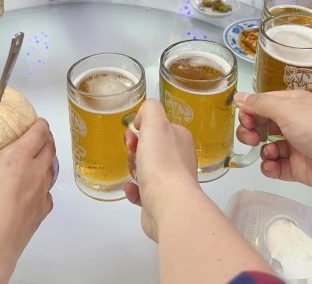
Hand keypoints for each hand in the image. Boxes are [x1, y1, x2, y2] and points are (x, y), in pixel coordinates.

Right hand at [0, 118, 54, 245]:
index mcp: (17, 159)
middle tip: (38, 138)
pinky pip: (47, 197)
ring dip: (46, 164)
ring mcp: (40, 196)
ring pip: (51, 172)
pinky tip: (31, 194)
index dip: (39, 124)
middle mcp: (34, 174)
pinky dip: (43, 192)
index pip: (39, 133)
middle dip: (46, 140)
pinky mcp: (39, 215)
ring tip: (35, 163)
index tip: (36, 121)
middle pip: (50, 149)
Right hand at [124, 99, 199, 241]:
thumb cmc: (161, 161)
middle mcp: (179, 160)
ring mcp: (171, 182)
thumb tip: (143, 120)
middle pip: (149, 150)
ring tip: (135, 175)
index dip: (141, 131)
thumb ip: (150, 109)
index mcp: (180, 139)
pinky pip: (142, 192)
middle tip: (133, 155)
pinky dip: (133, 190)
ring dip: (133, 170)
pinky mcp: (161, 201)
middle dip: (135, 152)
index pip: (158, 129)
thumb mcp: (155, 122)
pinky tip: (131, 188)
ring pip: (144, 170)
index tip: (133, 136)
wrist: (168, 202)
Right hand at [235, 90, 311, 200]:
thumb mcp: (288, 110)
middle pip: (262, 126)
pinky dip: (271, 168)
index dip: (250, 111)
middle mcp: (295, 124)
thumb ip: (261, 104)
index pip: (262, 104)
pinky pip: (277, 168)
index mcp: (293, 104)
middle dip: (251, 131)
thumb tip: (239, 97)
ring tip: (271, 154)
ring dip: (262, 151)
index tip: (246, 120)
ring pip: (267, 148)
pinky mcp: (301, 169)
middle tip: (252, 137)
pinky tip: (274, 167)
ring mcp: (298, 147)